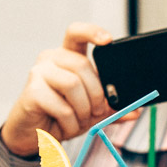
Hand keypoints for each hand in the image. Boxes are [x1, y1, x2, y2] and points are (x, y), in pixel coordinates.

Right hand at [0, 23, 112, 155]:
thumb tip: (134, 111)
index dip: (91, 32)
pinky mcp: (32, 91)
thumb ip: (110, 108)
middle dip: (96, 93)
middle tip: (96, 111)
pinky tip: (65, 126)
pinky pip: (63, 107)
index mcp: (67, 58)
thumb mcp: (90, 111)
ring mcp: (39, 73)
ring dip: (83, 110)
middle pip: (82, 65)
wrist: (33, 135)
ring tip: (78, 120)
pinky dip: (70, 123)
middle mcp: (51, 59)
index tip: (108, 40)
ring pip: (73, 85)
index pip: (76, 33)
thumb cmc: (59, 117)